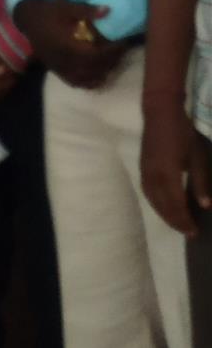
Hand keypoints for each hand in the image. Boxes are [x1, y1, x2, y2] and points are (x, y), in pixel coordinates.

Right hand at [15, 0, 122, 89]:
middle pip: (94, 68)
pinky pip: (75, 82)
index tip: (122, 43)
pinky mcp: (56, 69)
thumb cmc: (48, 12)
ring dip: (102, 72)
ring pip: (86, 78)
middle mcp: (64, 60)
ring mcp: (59, 67)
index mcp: (67, 45)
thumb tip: (108, 10)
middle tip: (121, 52)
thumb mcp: (66, 6)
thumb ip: (86, 10)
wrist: (27, 19)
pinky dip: (88, 82)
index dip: (112, 51)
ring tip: (112, 62)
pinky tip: (97, 75)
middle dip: (111, 61)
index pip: (96, 54)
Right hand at [143, 102, 211, 235]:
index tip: (195, 232)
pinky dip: (156, 204)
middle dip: (175, 221)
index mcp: (168, 174)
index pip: (176, 204)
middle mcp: (153, 176)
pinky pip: (148, 192)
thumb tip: (205, 206)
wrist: (160, 113)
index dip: (185, 220)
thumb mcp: (197, 156)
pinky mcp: (143, 168)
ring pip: (153, 200)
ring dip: (164, 215)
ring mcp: (145, 172)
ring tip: (177, 224)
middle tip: (188, 233)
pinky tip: (164, 207)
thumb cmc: (183, 133)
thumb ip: (200, 182)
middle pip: (162, 205)